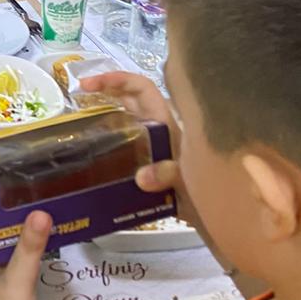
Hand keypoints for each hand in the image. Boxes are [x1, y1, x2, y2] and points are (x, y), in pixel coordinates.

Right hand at [79, 70, 200, 230]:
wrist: (220, 220)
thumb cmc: (206, 195)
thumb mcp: (186, 182)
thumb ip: (167, 175)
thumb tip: (142, 176)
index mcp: (167, 124)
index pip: (142, 88)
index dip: (118, 79)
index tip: (91, 84)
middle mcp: (160, 130)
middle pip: (132, 97)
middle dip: (106, 89)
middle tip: (80, 93)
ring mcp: (153, 146)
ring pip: (127, 118)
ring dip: (106, 112)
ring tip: (82, 115)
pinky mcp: (148, 164)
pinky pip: (125, 143)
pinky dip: (109, 140)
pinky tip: (95, 151)